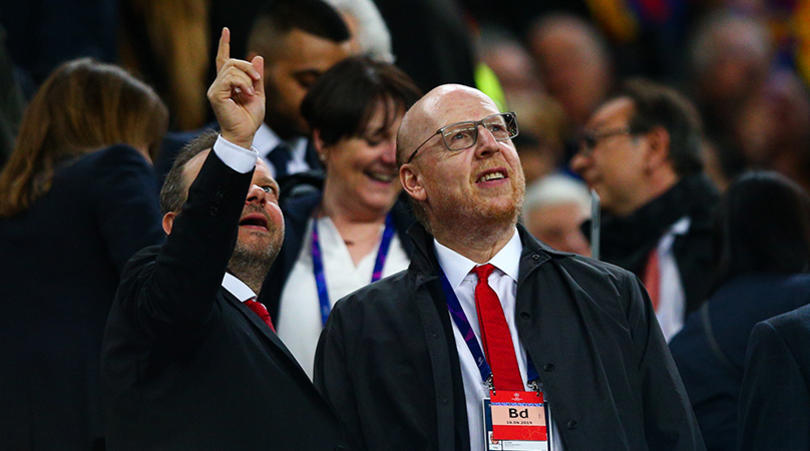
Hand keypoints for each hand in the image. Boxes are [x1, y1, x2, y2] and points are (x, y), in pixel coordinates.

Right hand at [207, 27, 264, 148]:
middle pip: (231, 62)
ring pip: (231, 68)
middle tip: (256, 79)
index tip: (225, 30)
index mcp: (227, 84)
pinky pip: (229, 78)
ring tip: (251, 92)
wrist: (245, 134)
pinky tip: (246, 94)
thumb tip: (257, 57)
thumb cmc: (250, 119)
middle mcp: (218, 85)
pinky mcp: (216, 95)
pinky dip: (242, 83)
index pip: (223, 60)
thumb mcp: (258, 93)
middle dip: (247, 67)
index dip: (224, 45)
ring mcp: (215, 89)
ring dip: (246, 77)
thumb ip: (256, 76)